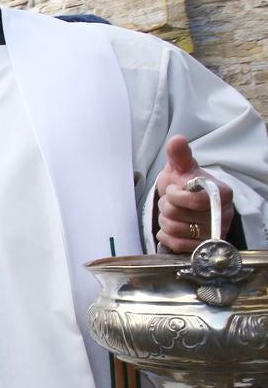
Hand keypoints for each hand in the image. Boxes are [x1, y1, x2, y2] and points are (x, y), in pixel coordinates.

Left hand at [155, 136, 234, 252]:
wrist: (186, 204)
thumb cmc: (184, 184)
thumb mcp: (181, 167)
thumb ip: (179, 155)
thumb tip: (177, 139)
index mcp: (222, 193)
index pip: (195, 200)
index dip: (176, 196)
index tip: (173, 190)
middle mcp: (223, 215)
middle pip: (180, 216)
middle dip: (166, 207)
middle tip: (171, 202)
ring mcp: (214, 234)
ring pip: (176, 230)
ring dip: (165, 221)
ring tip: (170, 214)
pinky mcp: (203, 248)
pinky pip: (177, 245)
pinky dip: (166, 236)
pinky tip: (169, 227)